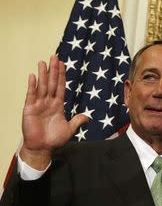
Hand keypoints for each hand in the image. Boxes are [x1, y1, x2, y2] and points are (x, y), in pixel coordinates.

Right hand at [20, 55, 87, 169]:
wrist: (42, 148)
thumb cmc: (54, 139)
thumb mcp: (70, 129)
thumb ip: (77, 121)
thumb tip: (88, 117)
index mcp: (58, 104)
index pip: (61, 86)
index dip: (62, 75)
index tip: (62, 64)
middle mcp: (48, 102)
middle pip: (52, 83)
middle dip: (53, 70)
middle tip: (54, 57)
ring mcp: (39, 104)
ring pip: (42, 86)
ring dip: (43, 74)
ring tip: (43, 62)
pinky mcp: (29, 109)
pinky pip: (31, 95)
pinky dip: (32, 86)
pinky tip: (33, 76)